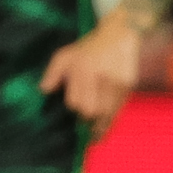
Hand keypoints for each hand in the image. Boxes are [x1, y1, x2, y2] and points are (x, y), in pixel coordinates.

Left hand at [42, 13, 145, 136]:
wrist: (119, 36)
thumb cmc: (88, 49)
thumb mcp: (64, 55)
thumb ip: (52, 73)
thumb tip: (44, 90)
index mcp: (83, 69)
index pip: (76, 101)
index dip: (74, 110)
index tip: (73, 114)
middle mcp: (101, 77)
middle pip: (92, 111)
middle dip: (86, 121)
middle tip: (83, 127)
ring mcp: (117, 83)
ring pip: (107, 114)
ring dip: (99, 127)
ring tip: (92, 136)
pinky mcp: (128, 87)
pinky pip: (119, 111)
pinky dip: (110, 122)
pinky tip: (104, 129)